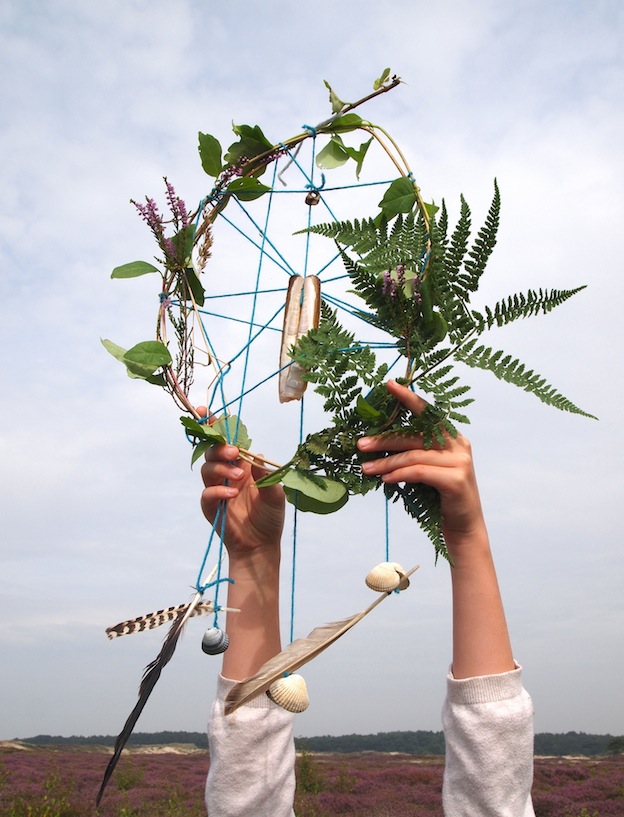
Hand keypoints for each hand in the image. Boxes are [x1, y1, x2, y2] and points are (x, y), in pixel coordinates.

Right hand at [200, 433, 284, 556]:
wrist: (262, 544)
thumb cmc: (270, 516)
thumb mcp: (276, 493)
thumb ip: (265, 475)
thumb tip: (255, 455)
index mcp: (242, 464)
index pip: (226, 441)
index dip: (214, 425)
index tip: (206, 413)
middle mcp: (227, 473)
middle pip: (212, 450)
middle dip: (220, 447)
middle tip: (235, 453)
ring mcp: (217, 489)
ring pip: (207, 468)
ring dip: (221, 468)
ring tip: (239, 478)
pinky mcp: (210, 505)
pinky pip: (207, 493)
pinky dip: (218, 491)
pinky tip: (232, 494)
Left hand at [357, 380, 485, 544]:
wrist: (463, 527)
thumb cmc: (439, 496)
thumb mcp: (426, 470)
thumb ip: (413, 454)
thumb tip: (376, 444)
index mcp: (451, 437)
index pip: (427, 413)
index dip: (408, 398)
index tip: (389, 385)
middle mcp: (459, 444)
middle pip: (415, 435)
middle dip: (385, 439)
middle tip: (361, 444)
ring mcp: (460, 461)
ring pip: (414, 455)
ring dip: (386, 462)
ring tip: (366, 468)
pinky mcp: (456, 479)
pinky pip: (420, 472)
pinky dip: (400, 474)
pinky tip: (386, 480)